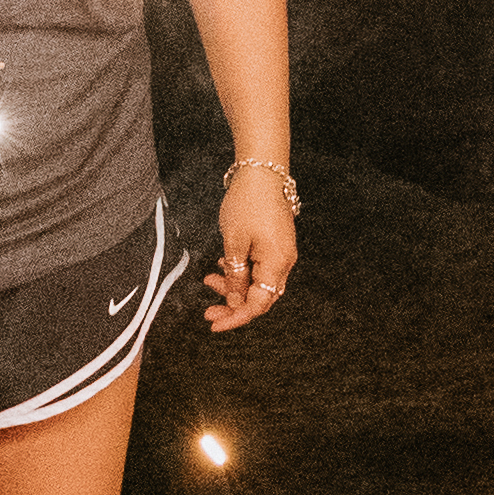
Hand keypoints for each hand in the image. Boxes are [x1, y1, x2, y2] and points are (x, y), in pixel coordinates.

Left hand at [206, 157, 297, 330]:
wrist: (263, 171)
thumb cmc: (248, 203)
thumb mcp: (234, 243)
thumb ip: (235, 276)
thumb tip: (236, 301)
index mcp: (277, 263)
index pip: (258, 304)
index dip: (236, 317)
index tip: (214, 323)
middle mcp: (284, 262)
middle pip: (260, 297)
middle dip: (233, 305)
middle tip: (208, 309)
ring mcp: (282, 252)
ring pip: (258, 282)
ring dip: (234, 286)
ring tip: (209, 279)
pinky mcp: (276, 244)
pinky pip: (260, 267)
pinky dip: (242, 272)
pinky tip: (223, 265)